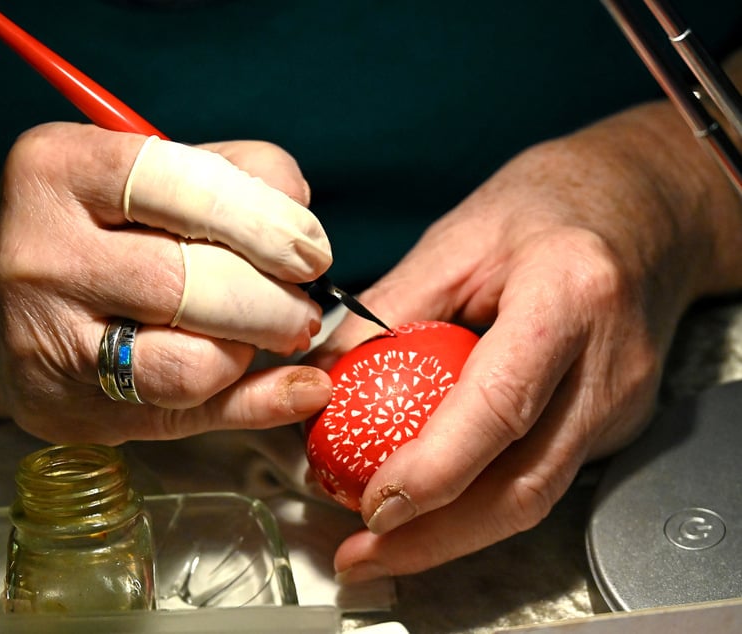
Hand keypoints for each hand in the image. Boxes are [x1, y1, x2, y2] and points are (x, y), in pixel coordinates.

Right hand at [0, 124, 338, 442]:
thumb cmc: (90, 224)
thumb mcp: (146, 170)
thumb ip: (236, 178)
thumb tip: (305, 234)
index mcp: (57, 171)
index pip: (185, 188)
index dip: (268, 222)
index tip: (311, 250)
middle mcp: (37, 258)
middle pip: (190, 286)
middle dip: (273, 301)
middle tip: (299, 303)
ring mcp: (41, 344)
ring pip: (189, 367)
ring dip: (254, 353)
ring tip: (267, 333)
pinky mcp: (58, 411)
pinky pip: (183, 419)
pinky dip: (255, 402)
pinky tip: (295, 386)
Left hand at [317, 101, 741, 579]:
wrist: (646, 207)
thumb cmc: (550, 205)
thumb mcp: (456, 240)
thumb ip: (389, 311)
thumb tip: (323, 377)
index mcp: (568, 296)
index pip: (500, 405)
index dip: (435, 469)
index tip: (374, 504)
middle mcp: (608, 364)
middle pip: (526, 484)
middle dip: (436, 538)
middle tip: (363, 556)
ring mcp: (621, 401)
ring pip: (537, 497)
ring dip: (454, 536)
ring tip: (384, 547)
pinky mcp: (615, 421)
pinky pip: (542, 476)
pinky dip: (481, 502)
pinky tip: (432, 506)